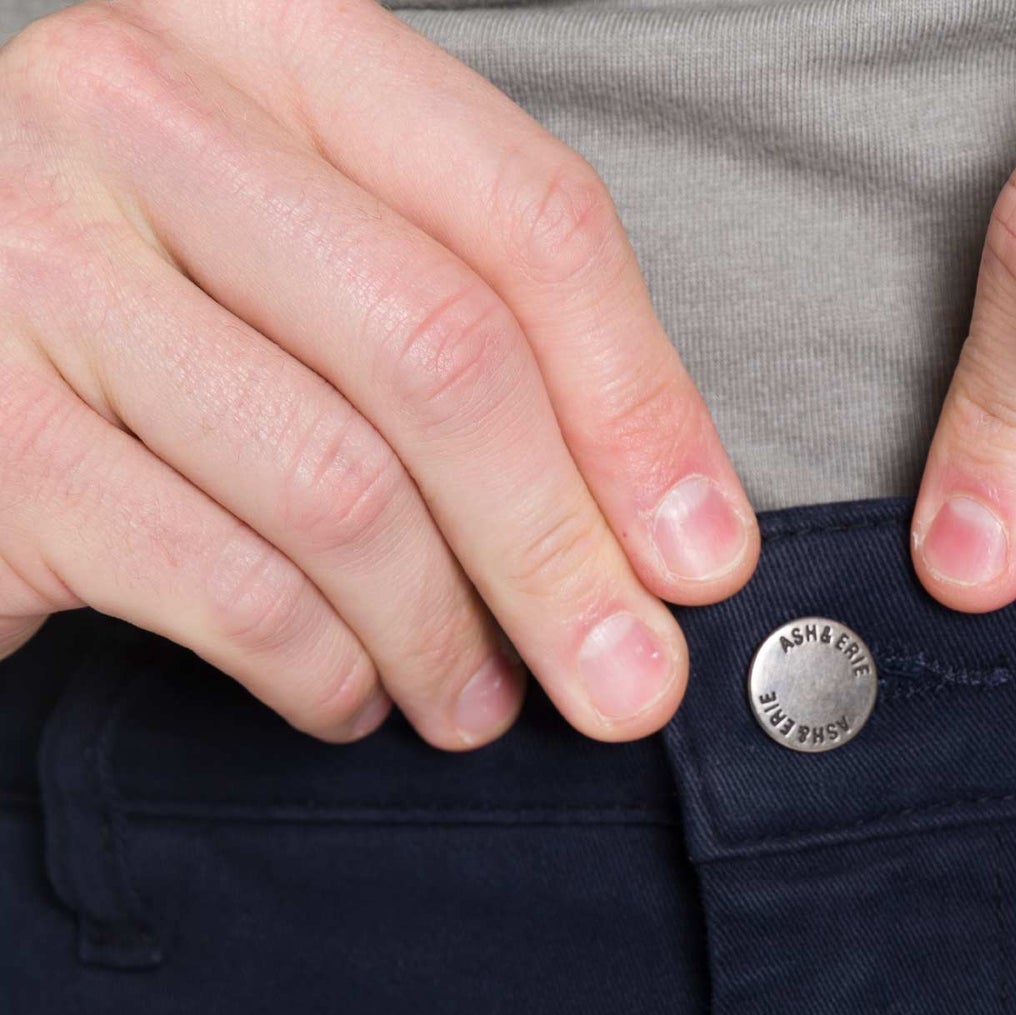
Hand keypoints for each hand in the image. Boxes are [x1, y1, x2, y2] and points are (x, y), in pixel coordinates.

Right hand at [0, 0, 756, 744]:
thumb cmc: (168, 346)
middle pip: (444, 354)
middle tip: (627, 686)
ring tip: (476, 701)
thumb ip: (492, 357)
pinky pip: (237, 592)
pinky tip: (351, 695)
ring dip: (448, 637)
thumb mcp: (333, 286)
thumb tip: (681, 546)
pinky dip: (328, 677)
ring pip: (345, 492)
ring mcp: (30, 255)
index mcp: (262, 32)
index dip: (641, 407)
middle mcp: (135, 107)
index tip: (703, 557)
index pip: (526, 215)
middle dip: (563, 556)